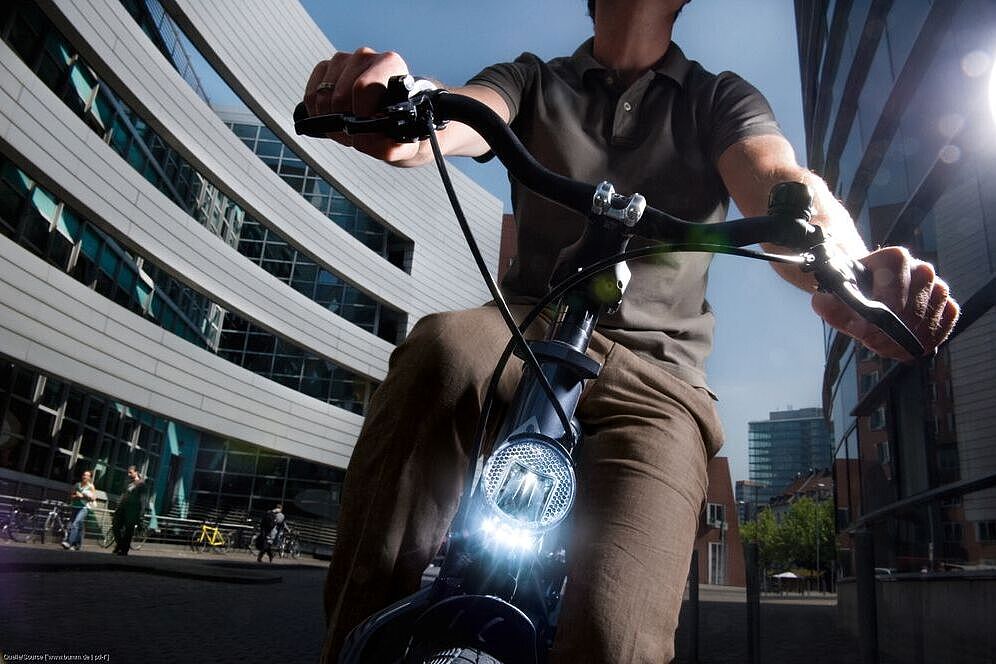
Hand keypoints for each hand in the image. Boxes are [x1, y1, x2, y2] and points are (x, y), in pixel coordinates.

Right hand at [303, 47, 418, 162]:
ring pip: (322, 96)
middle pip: (340, 95)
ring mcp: (343, 60)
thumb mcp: (400, 143)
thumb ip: (385, 144)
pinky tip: (334, 119)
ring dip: (330, 121)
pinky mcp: (324, 69)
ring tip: (347, 126)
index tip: (366, 126)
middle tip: (356, 133)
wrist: (392, 119)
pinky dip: (317, 114)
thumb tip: (362, 138)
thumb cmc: (397, 126)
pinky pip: (310, 96)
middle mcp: (365, 57)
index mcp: (390, 65)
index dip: (360, 114)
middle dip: (344, 122)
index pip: (363, 86)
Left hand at [812, 246, 959, 361]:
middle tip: (871, 343)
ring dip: (905, 343)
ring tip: (884, 345)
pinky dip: (926, 343)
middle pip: (912, 311)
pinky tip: (906, 346)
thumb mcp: (832, 294)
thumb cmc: (853, 289)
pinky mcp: (947, 305)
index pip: (894, 290)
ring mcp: (937, 287)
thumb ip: (828, 304)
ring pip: (928, 322)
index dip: (879, 316)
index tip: (864, 330)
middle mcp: (921, 269)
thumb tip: (840, 313)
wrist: (869, 285)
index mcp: (893, 259)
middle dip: (889, 335)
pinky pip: (944, 328)